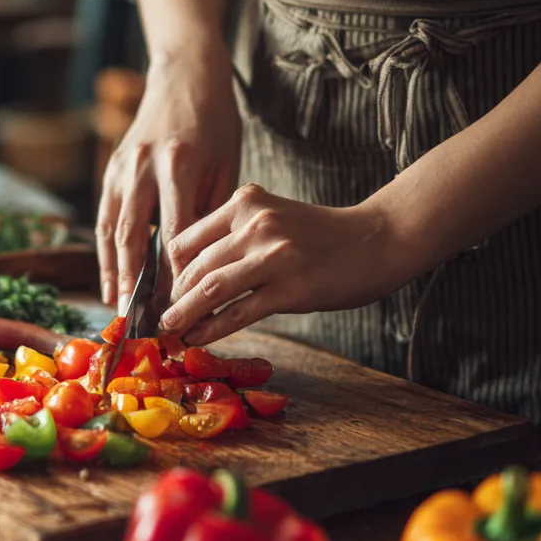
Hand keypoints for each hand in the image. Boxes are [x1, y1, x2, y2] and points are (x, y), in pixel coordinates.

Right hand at [95, 45, 240, 310]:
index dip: (174, 272)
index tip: (178, 305)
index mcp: (180, 163)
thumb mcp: (227, 163)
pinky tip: (109, 277)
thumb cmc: (216, 122)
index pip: (175, 231)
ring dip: (111, 271)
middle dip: (133, 281)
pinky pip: (105, 217)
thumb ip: (211, 211)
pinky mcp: (110, 168)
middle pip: (134, 236)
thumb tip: (201, 262)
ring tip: (116, 305)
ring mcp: (122, 167)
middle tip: (136, 318)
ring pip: (111, 229)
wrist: (183, 74)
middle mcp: (144, 166)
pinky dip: (105, 251)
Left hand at [159, 183, 413, 345]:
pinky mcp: (291, 287)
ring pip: (211, 288)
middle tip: (162, 319)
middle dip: (174, 298)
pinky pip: (238, 312)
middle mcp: (256, 223)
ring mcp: (274, 255)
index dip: (169, 272)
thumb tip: (186, 278)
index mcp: (245, 202)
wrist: (378, 240)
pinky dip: (212, 328)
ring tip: (170, 331)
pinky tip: (198, 338)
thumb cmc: (318, 236)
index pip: (186, 239)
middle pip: (195, 266)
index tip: (165, 293)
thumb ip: (232, 238)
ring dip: (184, 315)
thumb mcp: (271, 219)